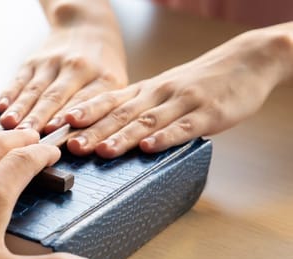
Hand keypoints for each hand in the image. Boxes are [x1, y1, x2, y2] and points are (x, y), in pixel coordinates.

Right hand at [0, 24, 126, 133]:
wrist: (88, 30)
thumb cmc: (103, 70)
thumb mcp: (114, 86)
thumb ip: (102, 112)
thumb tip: (82, 145)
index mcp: (103, 78)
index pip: (83, 99)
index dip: (68, 115)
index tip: (56, 131)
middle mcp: (77, 67)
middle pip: (55, 96)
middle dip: (40, 117)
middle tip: (28, 135)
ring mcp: (53, 62)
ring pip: (34, 89)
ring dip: (21, 108)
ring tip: (10, 125)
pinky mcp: (33, 61)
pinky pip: (19, 79)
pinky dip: (9, 93)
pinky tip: (1, 107)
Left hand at [63, 29, 292, 157]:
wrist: (245, 62)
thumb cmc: (197, 83)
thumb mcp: (160, 92)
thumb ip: (134, 111)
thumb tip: (98, 135)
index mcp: (143, 91)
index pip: (107, 101)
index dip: (83, 113)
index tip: (58, 125)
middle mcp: (157, 94)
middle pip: (120, 114)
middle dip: (93, 130)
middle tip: (70, 145)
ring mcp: (182, 103)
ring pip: (146, 121)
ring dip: (122, 136)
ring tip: (101, 150)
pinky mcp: (207, 114)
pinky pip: (183, 127)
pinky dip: (165, 138)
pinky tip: (148, 147)